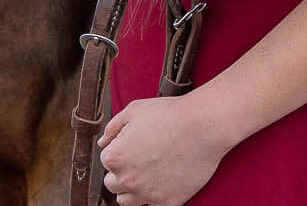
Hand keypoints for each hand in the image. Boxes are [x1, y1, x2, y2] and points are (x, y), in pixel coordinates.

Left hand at [98, 95, 230, 205]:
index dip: (120, 150)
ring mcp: (147, 194)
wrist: (203, 125)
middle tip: (140, 159)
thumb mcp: (134, 110)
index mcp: (115, 157)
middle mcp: (127, 180)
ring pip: (126, 201)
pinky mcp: (168, 202)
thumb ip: (112, 127)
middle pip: (112, 184)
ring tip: (147, 174)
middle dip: (122, 172)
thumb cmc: (169, 114)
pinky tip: (163, 182)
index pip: (106, 161)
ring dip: (132, 190)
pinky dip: (154, 197)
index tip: (135, 143)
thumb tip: (103, 142)